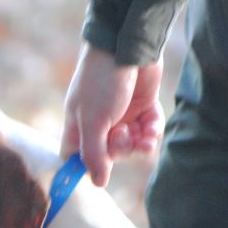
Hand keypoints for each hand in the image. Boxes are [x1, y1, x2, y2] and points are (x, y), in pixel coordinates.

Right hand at [60, 43, 164, 186]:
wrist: (126, 44)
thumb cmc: (102, 81)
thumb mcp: (94, 120)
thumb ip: (94, 153)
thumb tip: (97, 183)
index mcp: (78, 125)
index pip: (75, 156)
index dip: (85, 167)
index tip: (98, 171)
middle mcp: (98, 122)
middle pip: (108, 154)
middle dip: (119, 150)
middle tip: (123, 136)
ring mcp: (121, 114)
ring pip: (131, 143)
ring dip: (139, 145)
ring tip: (145, 140)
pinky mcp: (142, 105)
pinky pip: (148, 128)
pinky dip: (151, 131)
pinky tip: (153, 129)